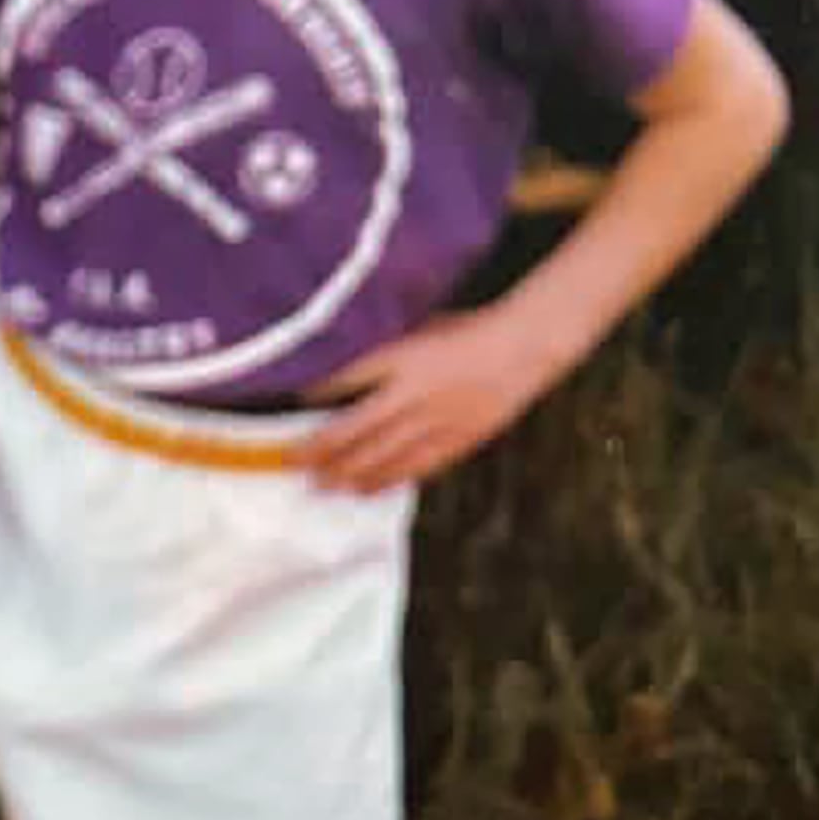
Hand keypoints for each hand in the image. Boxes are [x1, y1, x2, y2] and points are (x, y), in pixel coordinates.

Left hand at [300, 305, 549, 494]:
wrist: (524, 346)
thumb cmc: (467, 331)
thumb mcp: (419, 328)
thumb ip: (385, 351)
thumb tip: (342, 367)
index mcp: (405, 356)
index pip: (349, 377)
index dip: (319, 393)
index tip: (294, 403)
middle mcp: (416, 391)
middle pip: (357, 428)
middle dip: (321, 449)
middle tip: (293, 462)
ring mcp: (437, 420)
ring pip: (383, 456)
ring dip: (347, 473)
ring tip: (321, 485)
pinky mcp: (457, 440)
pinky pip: (414, 467)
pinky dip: (386, 481)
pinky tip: (363, 491)